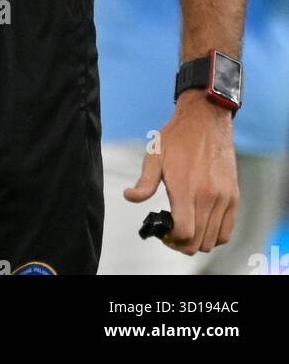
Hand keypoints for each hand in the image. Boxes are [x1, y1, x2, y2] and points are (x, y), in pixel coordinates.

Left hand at [123, 90, 238, 253]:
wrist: (206, 119)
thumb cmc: (177, 137)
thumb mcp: (154, 156)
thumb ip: (144, 182)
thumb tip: (129, 197)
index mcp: (186, 189)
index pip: (184, 233)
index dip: (171, 240)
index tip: (163, 232)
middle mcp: (208, 197)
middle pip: (197, 242)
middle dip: (181, 243)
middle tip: (171, 233)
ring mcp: (224, 198)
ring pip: (213, 240)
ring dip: (197, 241)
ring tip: (186, 228)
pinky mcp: (233, 196)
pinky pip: (227, 231)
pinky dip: (214, 236)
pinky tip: (201, 225)